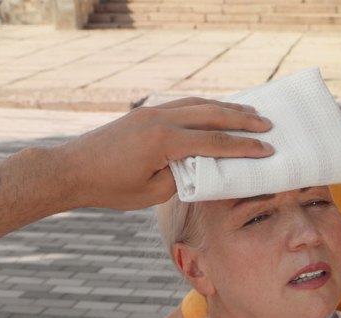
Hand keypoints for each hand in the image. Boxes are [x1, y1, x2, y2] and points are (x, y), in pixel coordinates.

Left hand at [56, 97, 273, 211]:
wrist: (72, 170)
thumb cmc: (111, 188)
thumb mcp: (154, 191)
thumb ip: (184, 175)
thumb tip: (207, 165)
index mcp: (164, 141)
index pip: (215, 142)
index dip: (244, 147)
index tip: (267, 149)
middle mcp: (160, 119)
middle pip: (212, 114)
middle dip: (243, 119)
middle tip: (268, 123)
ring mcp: (151, 111)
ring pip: (198, 103)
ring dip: (226, 107)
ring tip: (251, 111)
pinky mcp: (145, 112)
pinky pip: (183, 104)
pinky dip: (205, 105)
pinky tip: (217, 110)